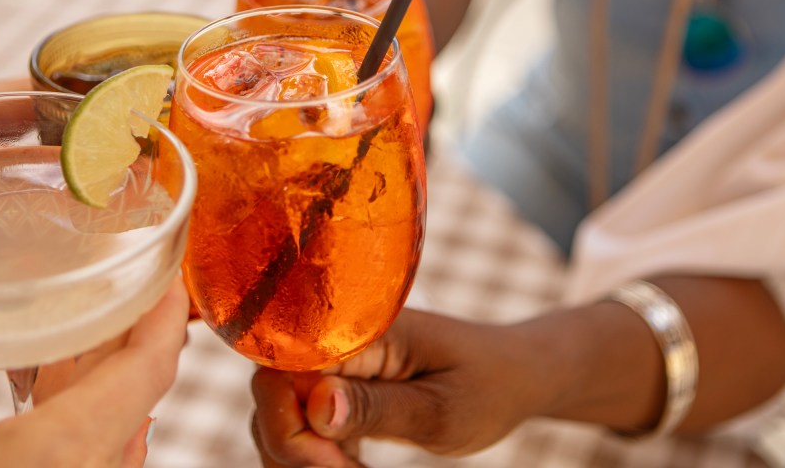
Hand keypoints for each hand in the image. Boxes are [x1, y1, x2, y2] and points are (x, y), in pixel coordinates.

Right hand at [0, 277, 188, 467]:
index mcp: (62, 450)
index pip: (149, 369)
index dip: (168, 317)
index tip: (170, 273)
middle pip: (140, 387)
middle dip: (135, 330)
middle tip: (127, 276)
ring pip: (122, 421)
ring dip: (112, 371)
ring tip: (96, 318)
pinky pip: (101, 449)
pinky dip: (91, 409)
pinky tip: (60, 384)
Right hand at [250, 308, 546, 466]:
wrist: (514, 375)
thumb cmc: (488, 385)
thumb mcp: (442, 409)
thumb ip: (378, 407)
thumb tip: (314, 405)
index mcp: (360, 330)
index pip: (283, 367)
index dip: (290, 423)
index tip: (334, 462)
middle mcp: (336, 341)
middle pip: (270, 396)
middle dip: (296, 449)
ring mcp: (333, 366)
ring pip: (277, 417)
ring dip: (303, 458)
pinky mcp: (336, 390)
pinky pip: (299, 428)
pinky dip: (315, 459)